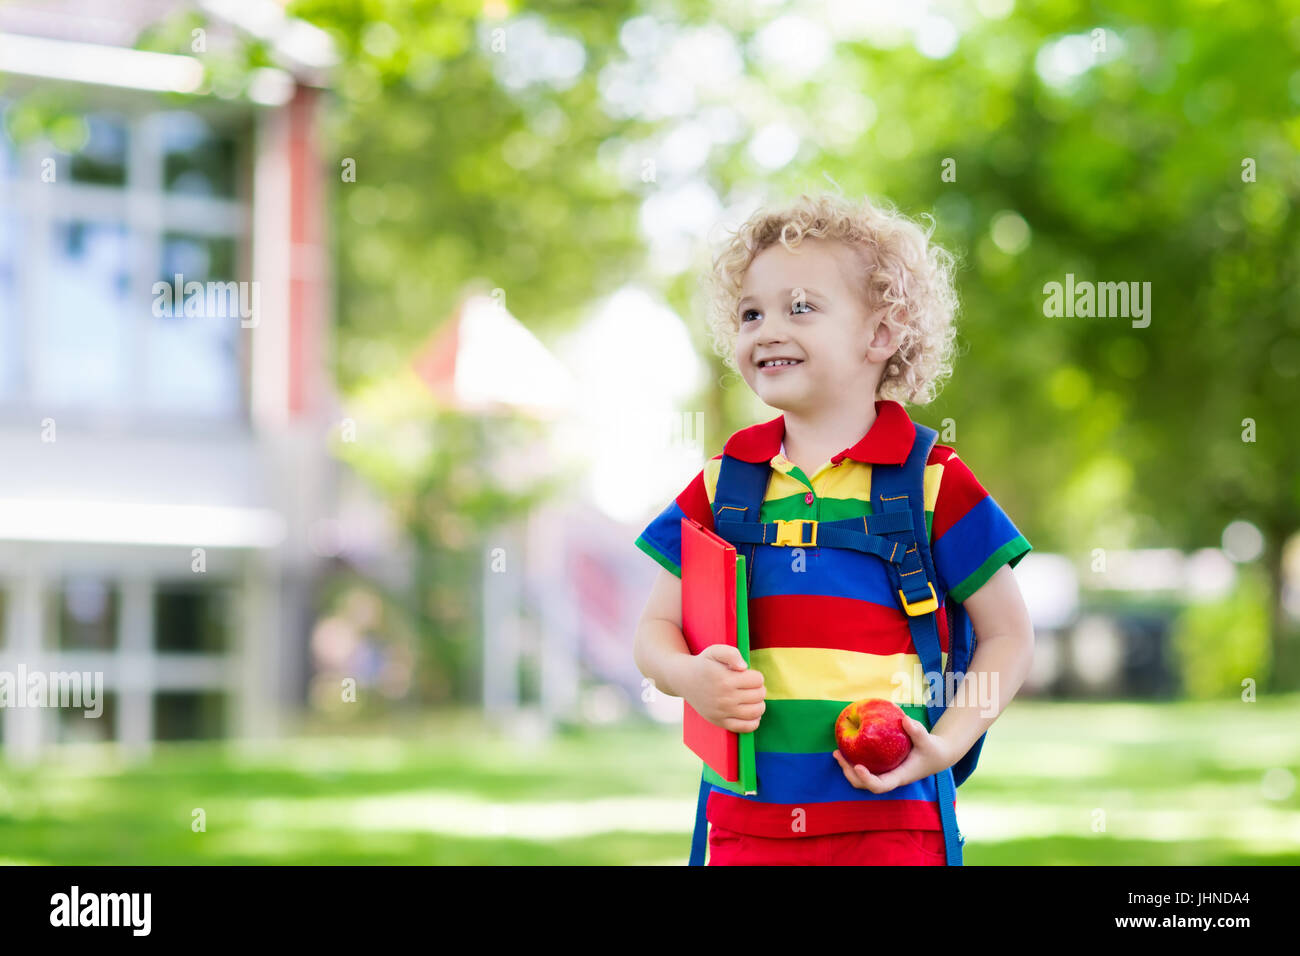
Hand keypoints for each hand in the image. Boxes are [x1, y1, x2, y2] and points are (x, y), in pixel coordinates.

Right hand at [675, 644, 764, 733]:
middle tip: (750, 686)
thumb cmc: (704, 664)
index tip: (748, 675)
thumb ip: (731, 653)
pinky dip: (754, 721)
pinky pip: (746, 727)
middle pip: (759, 695)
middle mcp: (724, 698)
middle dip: (758, 688)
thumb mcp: (715, 651)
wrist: (684, 680)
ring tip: (752, 698)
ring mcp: (723, 712)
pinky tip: (750, 712)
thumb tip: (744, 667)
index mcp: (725, 680)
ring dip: (759, 704)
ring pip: (756, 711)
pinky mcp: (720, 722)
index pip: (758, 680)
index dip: (756, 676)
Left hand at [832, 717, 953, 793]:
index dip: (867, 779)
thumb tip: (905, 720)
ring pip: (861, 779)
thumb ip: (917, 731)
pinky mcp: (882, 768)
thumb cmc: (931, 749)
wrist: (935, 755)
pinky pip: (864, 768)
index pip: (881, 785)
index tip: (858, 766)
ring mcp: (884, 774)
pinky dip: (853, 760)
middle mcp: (889, 778)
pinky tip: (845, 747)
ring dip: (847, 768)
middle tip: (838, 755)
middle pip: (865, 784)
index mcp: (899, 777)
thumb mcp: (927, 740)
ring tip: (836, 753)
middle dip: (849, 773)